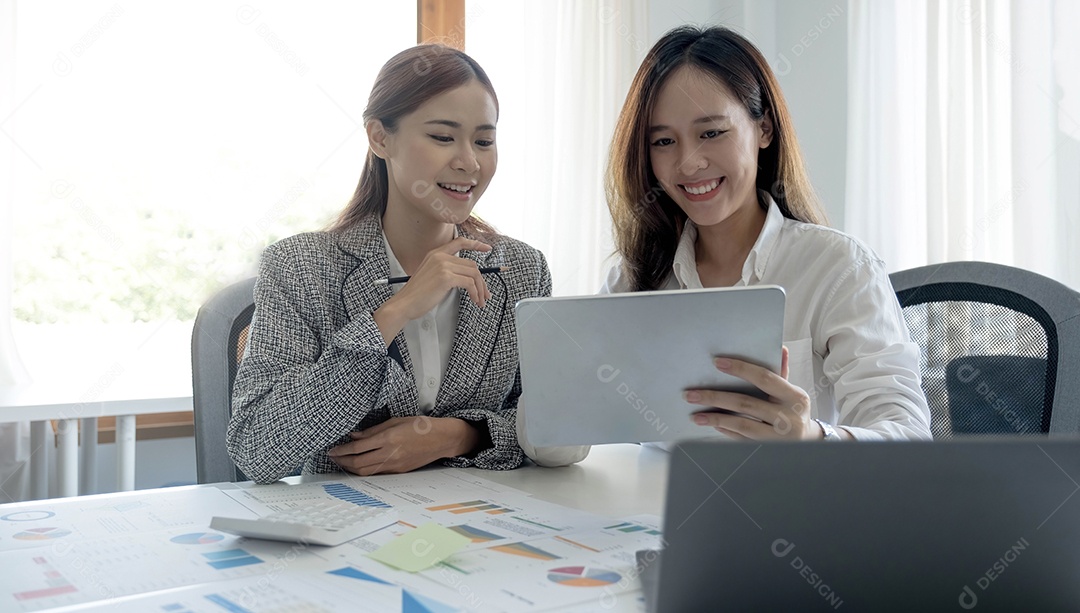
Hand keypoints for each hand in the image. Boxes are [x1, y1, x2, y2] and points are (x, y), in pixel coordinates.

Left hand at [326, 416, 480, 475]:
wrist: (442, 439)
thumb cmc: (421, 426)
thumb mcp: (396, 421)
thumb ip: (373, 430)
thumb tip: (354, 436)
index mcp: (388, 438)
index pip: (358, 447)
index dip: (342, 450)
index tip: (333, 450)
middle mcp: (390, 454)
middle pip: (359, 463)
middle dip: (343, 461)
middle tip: (334, 457)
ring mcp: (395, 465)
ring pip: (366, 471)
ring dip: (352, 468)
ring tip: (343, 463)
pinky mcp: (399, 471)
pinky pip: (377, 473)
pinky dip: (365, 470)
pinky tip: (359, 465)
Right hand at [374, 237, 492, 345]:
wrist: (404, 303)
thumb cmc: (417, 294)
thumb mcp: (431, 275)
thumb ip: (446, 270)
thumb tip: (468, 277)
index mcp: (435, 253)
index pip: (459, 242)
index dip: (475, 244)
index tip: (487, 248)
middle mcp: (440, 256)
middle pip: (472, 264)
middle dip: (482, 281)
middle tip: (485, 294)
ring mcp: (443, 265)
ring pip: (474, 274)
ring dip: (480, 289)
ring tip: (480, 300)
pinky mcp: (446, 277)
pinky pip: (469, 283)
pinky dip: (475, 293)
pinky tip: (474, 300)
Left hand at [684, 347, 820, 439]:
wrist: (808, 443)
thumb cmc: (794, 411)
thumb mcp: (792, 392)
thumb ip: (782, 372)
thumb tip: (780, 348)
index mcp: (794, 397)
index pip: (764, 378)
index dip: (740, 369)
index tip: (717, 363)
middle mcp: (787, 417)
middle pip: (746, 403)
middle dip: (715, 397)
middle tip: (691, 394)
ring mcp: (778, 437)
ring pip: (741, 424)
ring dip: (715, 418)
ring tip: (696, 415)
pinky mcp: (767, 449)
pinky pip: (741, 439)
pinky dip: (725, 430)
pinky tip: (712, 424)